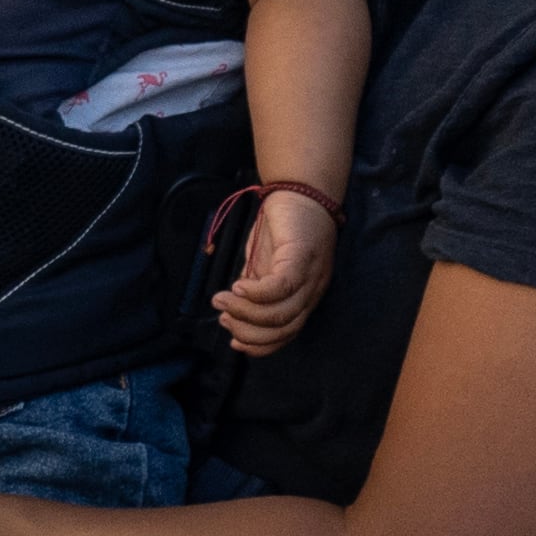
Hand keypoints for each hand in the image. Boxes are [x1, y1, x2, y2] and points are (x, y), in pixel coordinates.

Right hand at [215, 189, 336, 357]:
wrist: (300, 190)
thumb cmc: (283, 226)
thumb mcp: (265, 263)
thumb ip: (255, 286)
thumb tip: (234, 308)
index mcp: (305, 296)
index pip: (287, 333)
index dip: (260, 345)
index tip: (234, 341)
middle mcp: (312, 291)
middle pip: (284, 329)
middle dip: (248, 331)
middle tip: (224, 318)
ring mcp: (310, 276)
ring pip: (281, 313)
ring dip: (246, 313)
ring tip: (223, 301)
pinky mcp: (302, 258)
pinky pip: (281, 287)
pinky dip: (256, 294)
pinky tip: (236, 287)